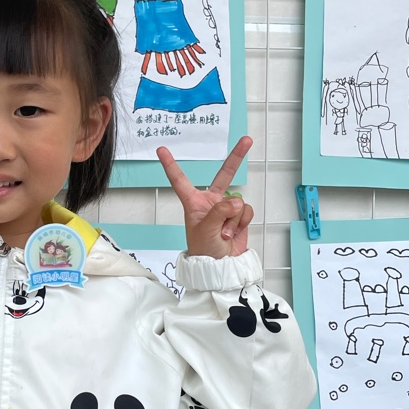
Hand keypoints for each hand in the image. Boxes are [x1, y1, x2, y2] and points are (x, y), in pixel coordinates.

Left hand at [157, 136, 253, 258]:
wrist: (220, 267)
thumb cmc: (204, 251)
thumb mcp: (205, 230)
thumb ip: (219, 212)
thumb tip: (235, 201)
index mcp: (193, 202)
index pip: (180, 180)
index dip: (171, 165)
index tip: (161, 150)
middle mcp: (210, 202)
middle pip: (225, 174)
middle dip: (237, 157)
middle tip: (246, 140)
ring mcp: (226, 208)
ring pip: (237, 201)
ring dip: (233, 219)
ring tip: (223, 233)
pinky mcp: (239, 216)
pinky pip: (246, 210)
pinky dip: (242, 223)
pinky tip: (233, 233)